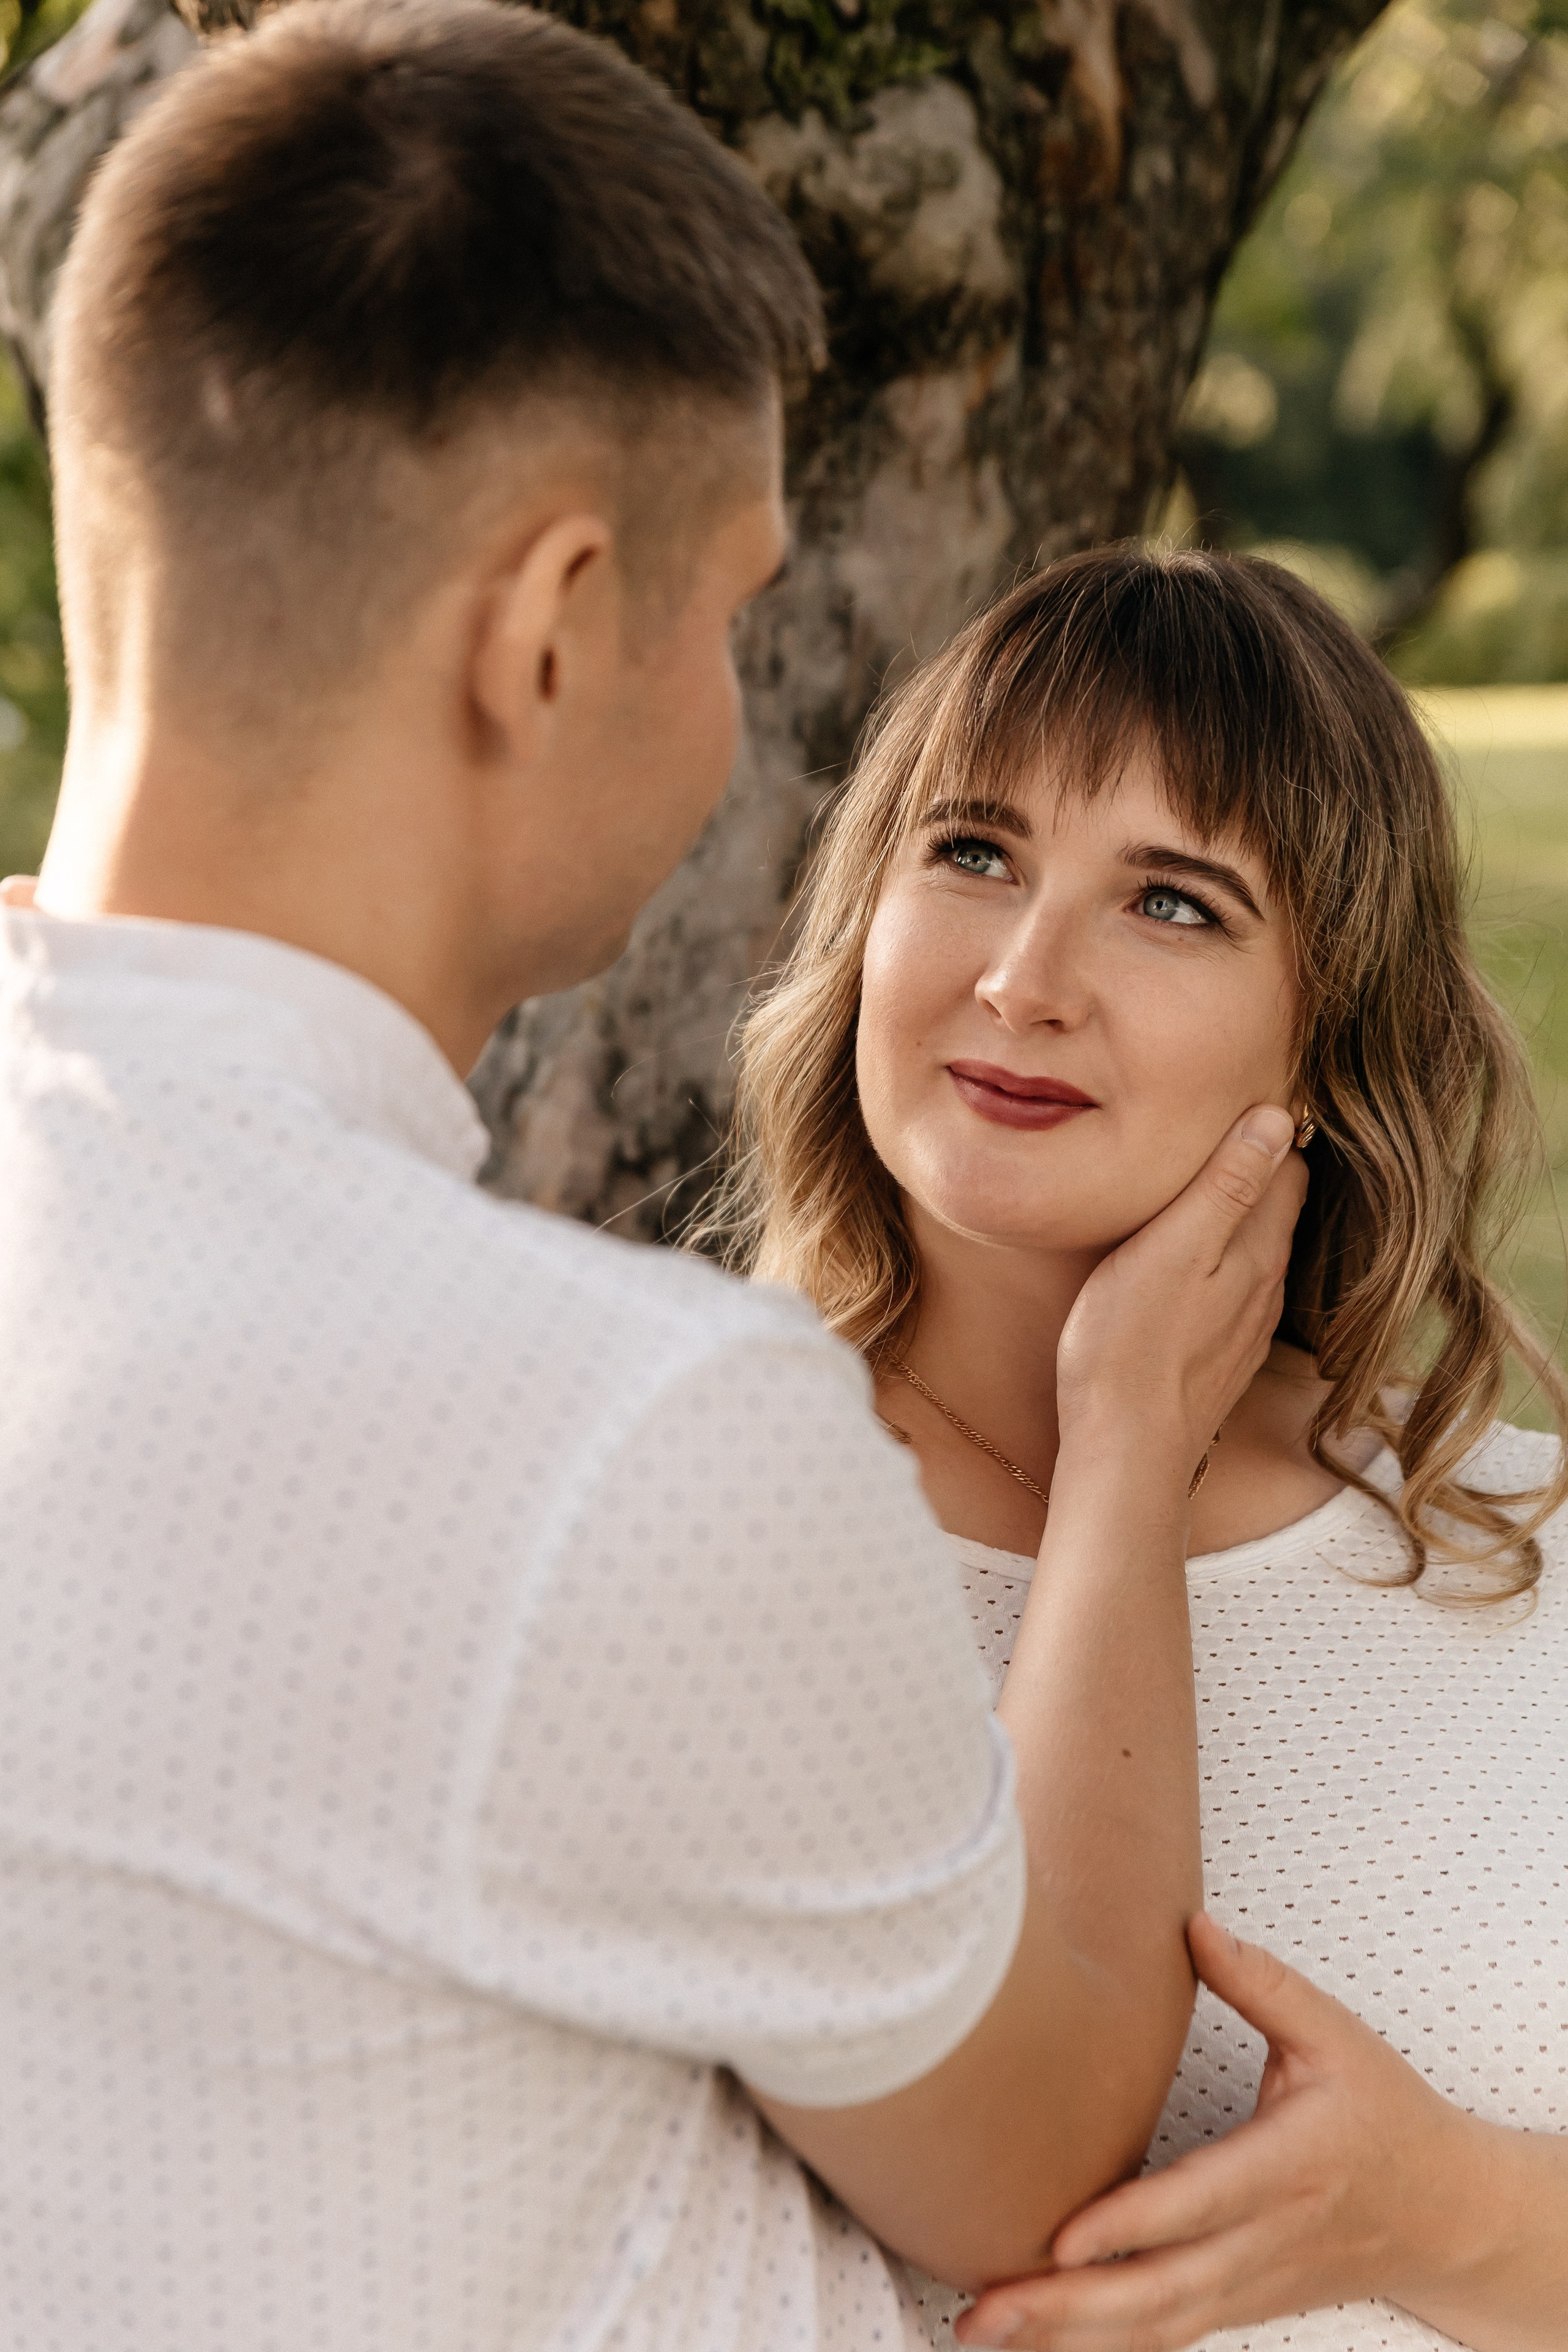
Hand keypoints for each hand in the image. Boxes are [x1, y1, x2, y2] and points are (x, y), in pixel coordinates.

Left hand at [955, 1913, 1496, 2351]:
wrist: (1453, 2216)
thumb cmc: (1388, 2114)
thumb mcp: (1338, 2036)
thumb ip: (1262, 1981)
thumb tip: (1189, 1923)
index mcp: (1289, 2166)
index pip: (1201, 2203)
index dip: (1132, 2224)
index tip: (1061, 2237)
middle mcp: (1267, 2238)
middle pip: (1162, 2286)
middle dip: (1069, 2304)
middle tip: (985, 2306)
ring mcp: (1253, 2282)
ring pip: (1157, 2323)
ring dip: (1070, 2336)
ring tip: (984, 2329)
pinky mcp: (1244, 2302)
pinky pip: (1168, 2332)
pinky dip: (1103, 2344)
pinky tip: (1040, 2345)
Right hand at [1056, 1105, 1305, 1488]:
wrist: (1126, 1451)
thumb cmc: (1130, 1344)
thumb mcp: (1172, 1247)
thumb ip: (1225, 1184)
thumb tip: (1275, 1117)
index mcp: (1259, 1249)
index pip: (1287, 1165)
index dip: (1263, 1128)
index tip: (1229, 1101)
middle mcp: (1267, 1285)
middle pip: (1275, 1206)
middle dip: (1251, 1168)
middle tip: (1207, 1132)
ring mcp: (1247, 1325)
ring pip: (1255, 1250)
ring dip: (1234, 1217)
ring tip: (1194, 1189)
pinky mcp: (1222, 1355)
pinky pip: (1234, 1290)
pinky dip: (1220, 1263)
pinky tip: (1187, 1264)